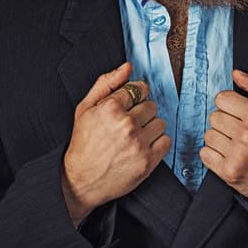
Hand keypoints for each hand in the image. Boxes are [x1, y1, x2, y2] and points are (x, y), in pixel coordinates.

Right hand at [61, 63, 170, 224]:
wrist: (81, 180)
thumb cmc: (83, 143)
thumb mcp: (85, 108)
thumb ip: (106, 83)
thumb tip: (127, 67)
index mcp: (110, 108)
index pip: (139, 88)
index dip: (135, 96)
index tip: (130, 105)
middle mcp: (126, 124)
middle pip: (151, 105)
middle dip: (141, 112)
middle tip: (128, 124)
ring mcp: (138, 143)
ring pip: (160, 122)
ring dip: (150, 128)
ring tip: (134, 137)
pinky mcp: (147, 161)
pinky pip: (166, 141)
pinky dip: (157, 143)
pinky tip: (142, 147)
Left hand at [200, 70, 247, 202]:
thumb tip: (236, 74)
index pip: (222, 98)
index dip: (230, 105)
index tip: (239, 114)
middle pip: (213, 116)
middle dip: (224, 122)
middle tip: (239, 131)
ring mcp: (238, 155)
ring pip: (208, 135)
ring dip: (219, 139)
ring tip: (235, 145)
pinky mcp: (228, 171)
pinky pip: (205, 154)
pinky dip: (213, 156)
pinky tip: (229, 156)